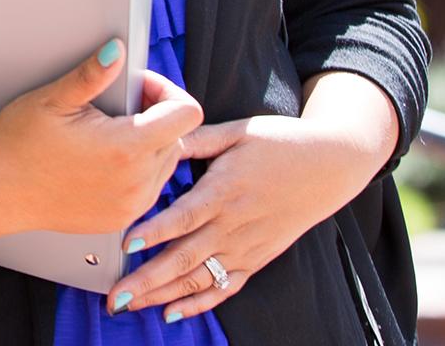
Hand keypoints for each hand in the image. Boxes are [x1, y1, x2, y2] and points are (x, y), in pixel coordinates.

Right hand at [0, 40, 204, 236]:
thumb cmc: (19, 144)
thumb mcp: (54, 99)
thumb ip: (92, 74)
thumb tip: (116, 51)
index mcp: (126, 149)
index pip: (186, 114)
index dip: (166, 90)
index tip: (138, 86)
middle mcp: (137, 183)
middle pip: (177, 137)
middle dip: (156, 113)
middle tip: (118, 103)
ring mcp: (130, 205)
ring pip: (166, 163)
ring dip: (149, 142)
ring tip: (109, 131)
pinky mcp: (120, 219)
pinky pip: (149, 188)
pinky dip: (138, 169)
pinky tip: (106, 158)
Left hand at [105, 110, 387, 321]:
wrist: (329, 166)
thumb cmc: (280, 141)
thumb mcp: (237, 131)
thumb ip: (198, 138)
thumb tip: (161, 135)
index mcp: (226, 189)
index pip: (184, 216)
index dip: (155, 231)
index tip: (126, 244)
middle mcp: (234, 224)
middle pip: (185, 257)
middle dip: (148, 279)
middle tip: (115, 294)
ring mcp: (246, 247)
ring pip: (199, 278)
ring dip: (163, 295)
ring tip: (130, 305)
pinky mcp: (256, 259)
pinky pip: (224, 288)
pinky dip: (198, 304)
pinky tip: (172, 313)